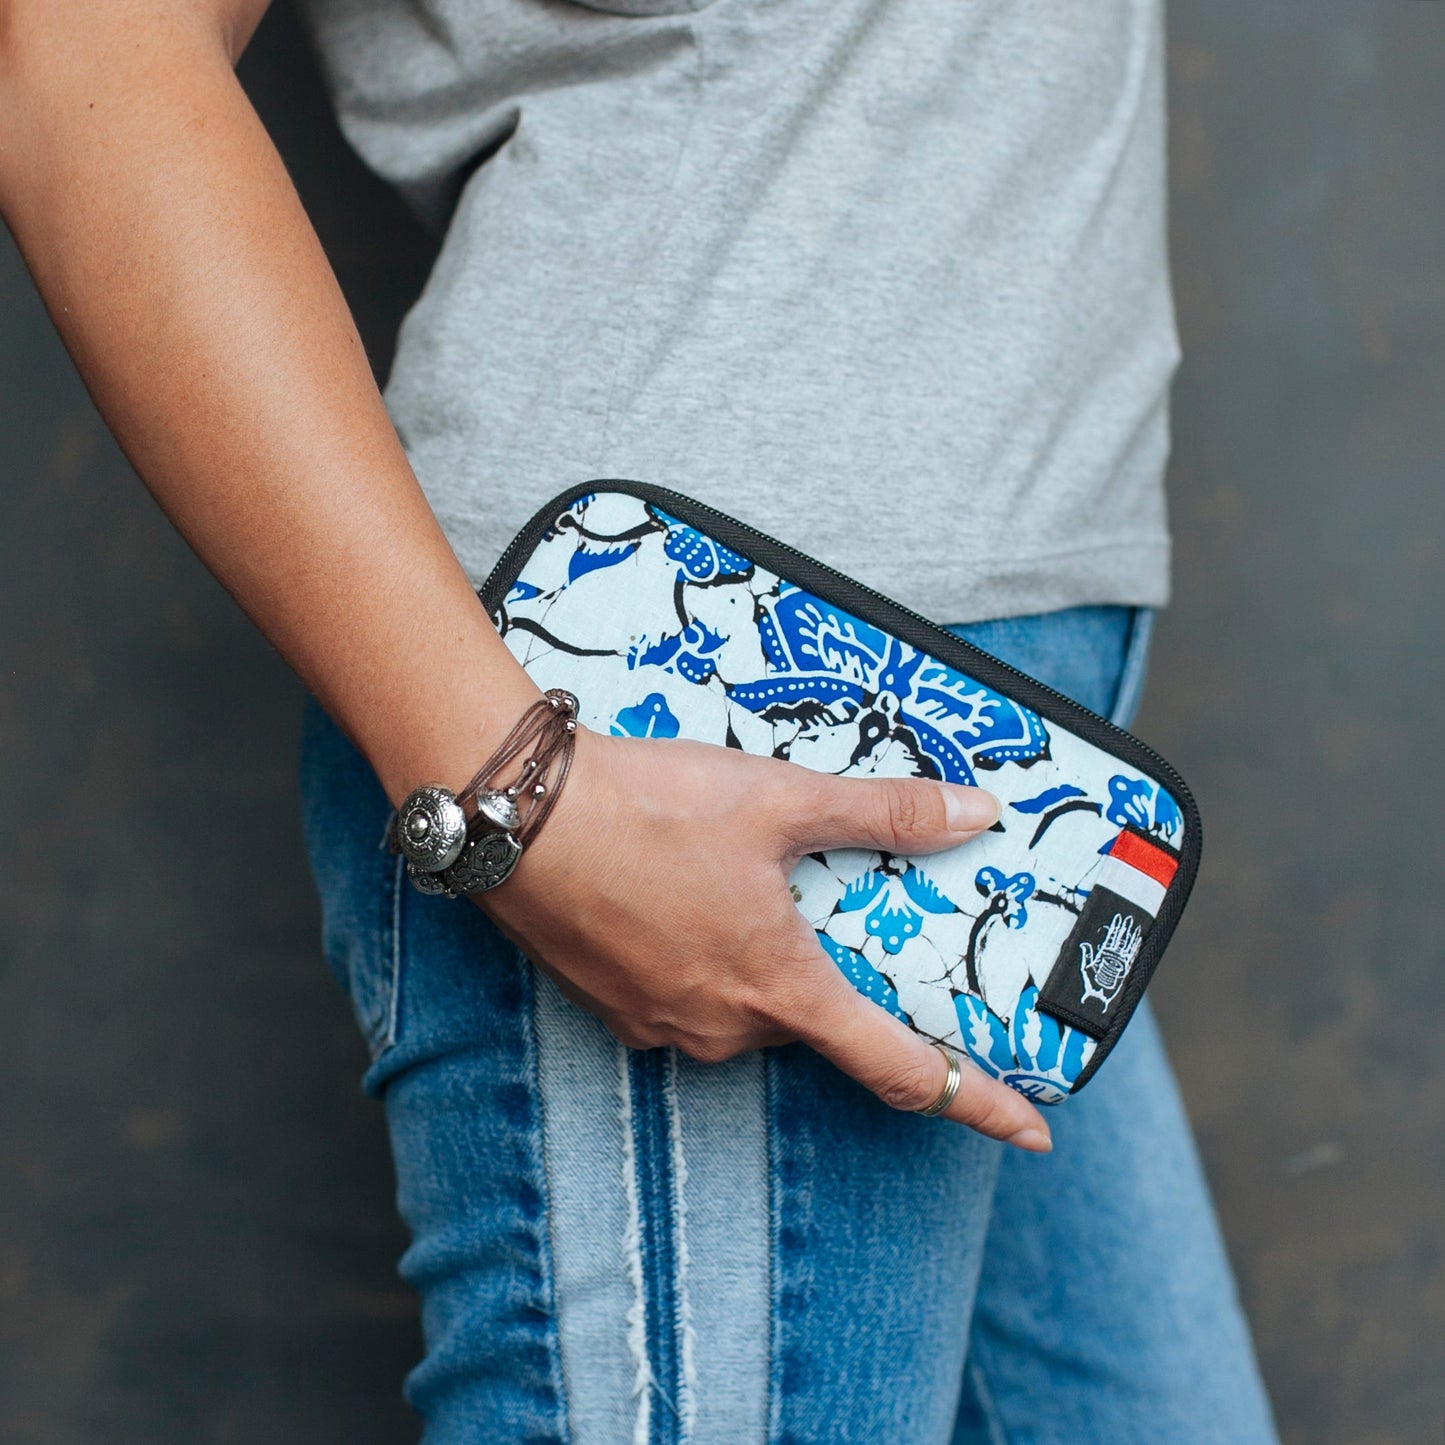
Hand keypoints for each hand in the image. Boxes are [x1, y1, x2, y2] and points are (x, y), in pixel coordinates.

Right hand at [479, 728, 1052, 1151]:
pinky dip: (708, 960)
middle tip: (828, 909)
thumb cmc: (647, 808)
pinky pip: (692, 998)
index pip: (901, 1068)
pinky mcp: (616, 1008)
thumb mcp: (781, 798)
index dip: (975, 1101)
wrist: (518, 816)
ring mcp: (664, 1025)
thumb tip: (977, 812)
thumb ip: (885, 813)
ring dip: (765, 962)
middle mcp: (725, 1026)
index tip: (1031, 1131)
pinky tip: (688, 895)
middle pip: (815, 1020)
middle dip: (833, 979)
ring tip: (743, 882)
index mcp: (780, 988)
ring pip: (750, 1006)